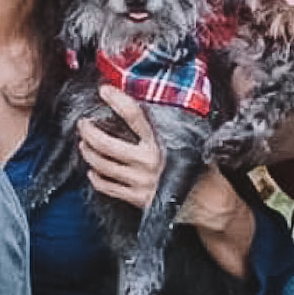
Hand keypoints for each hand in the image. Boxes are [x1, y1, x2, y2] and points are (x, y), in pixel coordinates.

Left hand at [81, 87, 247, 241]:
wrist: (211, 203)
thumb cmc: (204, 169)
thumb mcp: (194, 141)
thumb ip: (175, 126)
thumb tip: (159, 104)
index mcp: (162, 143)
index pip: (134, 116)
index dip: (116, 101)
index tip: (104, 90)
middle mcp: (148, 162)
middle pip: (107, 144)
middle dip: (89, 131)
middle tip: (83, 123)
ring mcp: (140, 182)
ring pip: (103, 165)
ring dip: (89, 153)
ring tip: (84, 143)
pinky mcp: (138, 199)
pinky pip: (109, 188)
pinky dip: (97, 179)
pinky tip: (92, 172)